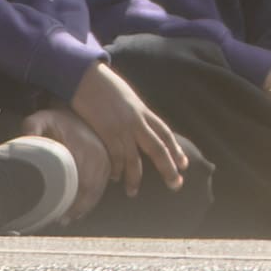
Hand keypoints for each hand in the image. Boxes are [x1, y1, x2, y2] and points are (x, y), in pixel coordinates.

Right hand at [64, 60, 190, 192]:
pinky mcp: (105, 132)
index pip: (165, 133)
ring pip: (134, 158)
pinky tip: (114, 178)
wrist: (87, 77)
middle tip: (176, 184)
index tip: (184, 164)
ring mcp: (122, 127)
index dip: (176, 150)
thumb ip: (135, 114)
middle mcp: (137, 120)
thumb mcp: (127, 99)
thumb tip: (140, 126)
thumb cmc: (105, 86)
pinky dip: (115, 169)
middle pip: (158, 148)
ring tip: (133, 192)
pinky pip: (114, 156)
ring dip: (135, 178)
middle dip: (168, 168)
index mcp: (144, 111)